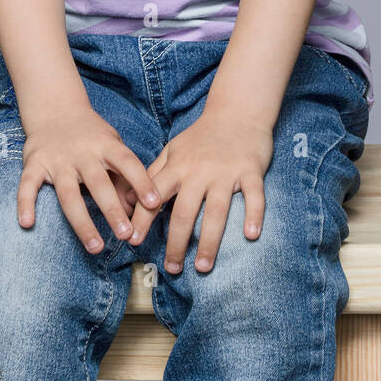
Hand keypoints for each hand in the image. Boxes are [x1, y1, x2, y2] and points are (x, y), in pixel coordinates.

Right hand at [17, 104, 160, 253]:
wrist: (55, 108)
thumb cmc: (92, 134)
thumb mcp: (112, 145)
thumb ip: (123, 176)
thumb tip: (138, 210)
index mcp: (106, 145)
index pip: (127, 163)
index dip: (142, 182)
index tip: (154, 204)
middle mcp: (82, 153)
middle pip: (98, 183)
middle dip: (112, 210)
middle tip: (125, 235)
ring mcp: (57, 159)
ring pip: (68, 194)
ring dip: (82, 222)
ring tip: (95, 246)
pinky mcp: (34, 164)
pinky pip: (28, 186)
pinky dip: (25, 203)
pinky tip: (26, 223)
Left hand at [128, 109, 273, 272]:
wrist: (237, 112)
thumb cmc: (201, 136)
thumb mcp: (173, 150)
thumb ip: (153, 174)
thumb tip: (127, 198)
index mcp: (178, 166)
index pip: (154, 195)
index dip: (142, 218)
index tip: (132, 242)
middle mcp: (199, 170)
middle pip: (185, 212)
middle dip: (177, 243)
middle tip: (172, 269)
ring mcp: (226, 171)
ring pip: (216, 211)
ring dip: (209, 242)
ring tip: (203, 267)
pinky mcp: (250, 170)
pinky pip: (254, 196)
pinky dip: (253, 215)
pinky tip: (250, 236)